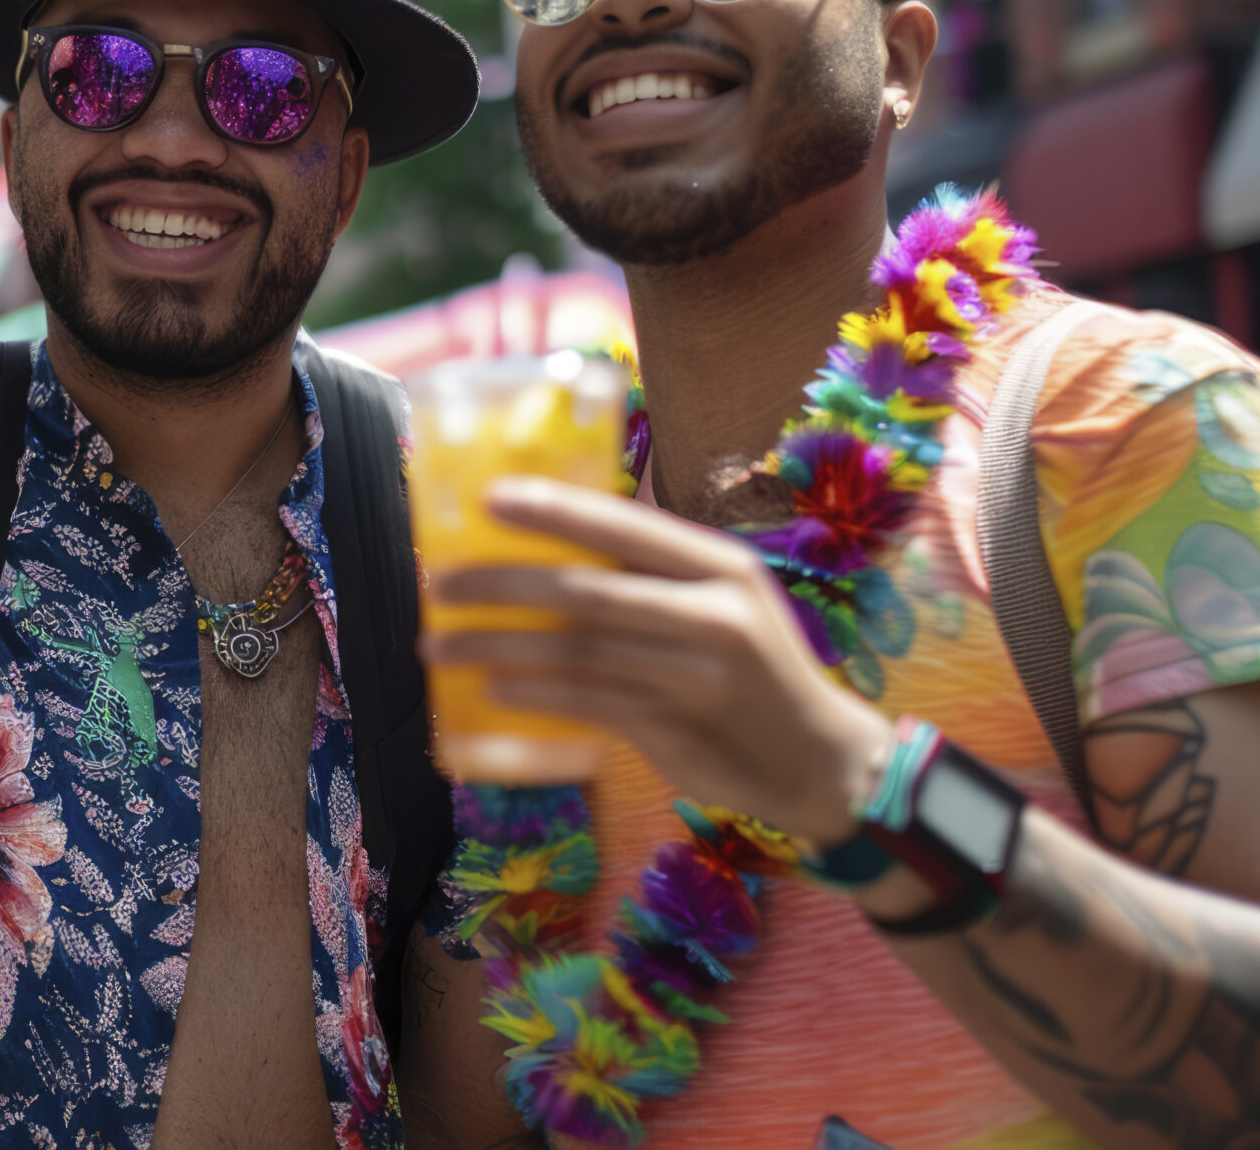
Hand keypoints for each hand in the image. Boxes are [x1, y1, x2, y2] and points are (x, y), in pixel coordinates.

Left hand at [419, 476, 892, 843]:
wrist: (820, 760)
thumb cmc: (753, 672)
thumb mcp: (724, 605)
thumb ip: (655, 581)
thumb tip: (550, 552)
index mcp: (718, 565)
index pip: (621, 525)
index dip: (552, 509)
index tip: (486, 500)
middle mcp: (712, 612)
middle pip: (585, 587)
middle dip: (501, 581)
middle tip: (439, 582)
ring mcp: (697, 674)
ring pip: (577, 650)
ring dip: (497, 645)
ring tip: (438, 643)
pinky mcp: (679, 728)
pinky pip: (590, 703)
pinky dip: (536, 694)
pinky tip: (493, 688)